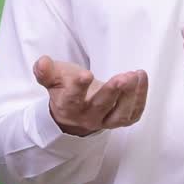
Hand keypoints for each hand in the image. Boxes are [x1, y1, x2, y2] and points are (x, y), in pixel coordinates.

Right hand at [32, 56, 147, 136]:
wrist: (74, 111)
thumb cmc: (64, 88)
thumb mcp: (52, 78)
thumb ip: (45, 71)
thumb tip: (42, 63)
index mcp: (67, 105)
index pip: (72, 98)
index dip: (78, 87)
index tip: (85, 74)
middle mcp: (86, 116)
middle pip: (100, 106)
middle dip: (112, 92)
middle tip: (124, 77)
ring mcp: (104, 120)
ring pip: (119, 115)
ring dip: (130, 96)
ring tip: (136, 75)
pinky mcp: (119, 120)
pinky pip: (132, 114)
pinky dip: (140, 98)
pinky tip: (142, 79)